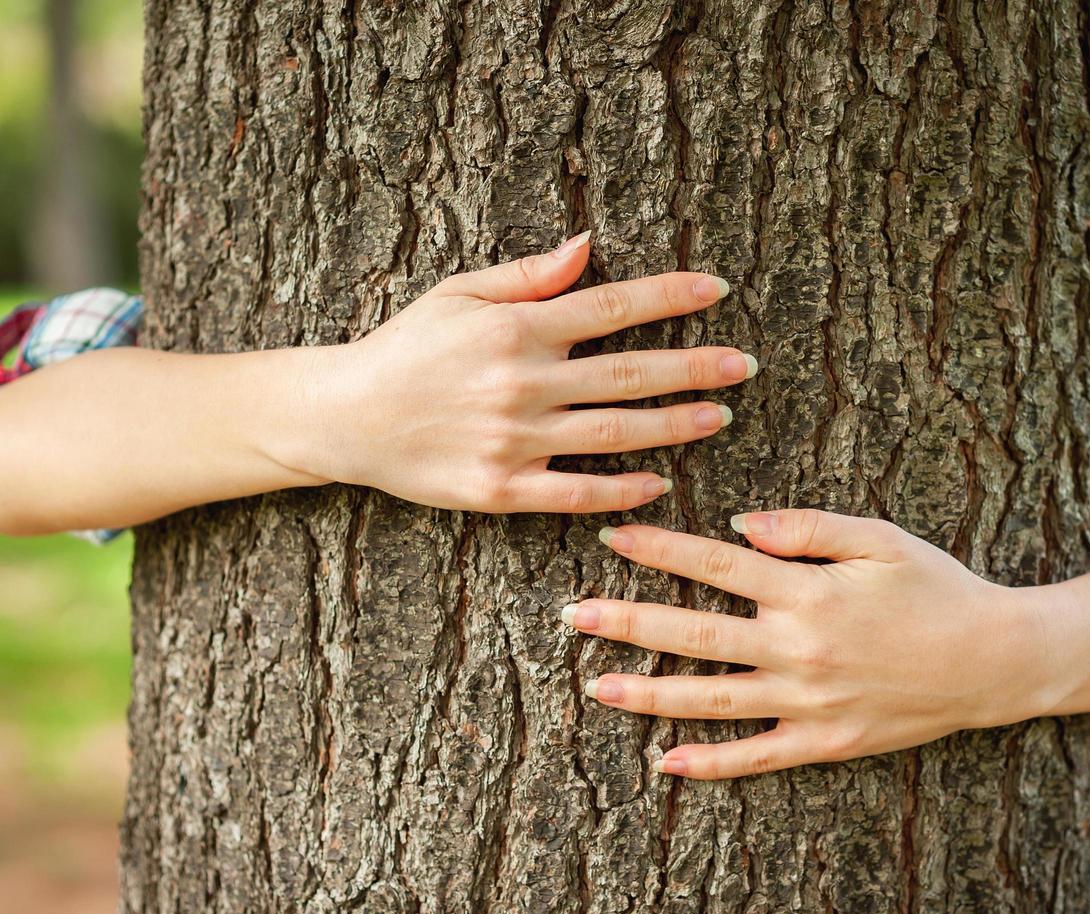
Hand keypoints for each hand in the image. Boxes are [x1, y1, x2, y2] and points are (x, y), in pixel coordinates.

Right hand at [304, 232, 753, 511]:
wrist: (345, 417)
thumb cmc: (405, 348)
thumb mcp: (458, 294)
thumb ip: (527, 275)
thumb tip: (588, 246)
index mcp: (516, 330)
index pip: (610, 307)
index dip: (670, 296)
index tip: (717, 289)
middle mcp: (522, 384)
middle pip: (628, 373)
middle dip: (694, 366)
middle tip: (744, 364)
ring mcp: (514, 441)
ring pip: (613, 434)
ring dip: (674, 425)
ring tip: (720, 416)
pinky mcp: (501, 490)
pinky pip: (574, 493)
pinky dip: (620, 490)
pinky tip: (660, 482)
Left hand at [563, 509, 1047, 778]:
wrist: (995, 659)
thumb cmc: (936, 587)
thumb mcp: (878, 538)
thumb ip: (805, 527)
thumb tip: (736, 525)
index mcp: (805, 591)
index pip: (713, 565)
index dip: (659, 549)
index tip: (612, 539)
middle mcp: (796, 649)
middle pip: (693, 634)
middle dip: (627, 623)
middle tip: (571, 616)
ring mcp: (807, 702)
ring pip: (711, 699)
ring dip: (648, 694)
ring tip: (595, 687)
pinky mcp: (824, 742)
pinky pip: (756, 757)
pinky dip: (711, 763)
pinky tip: (666, 762)